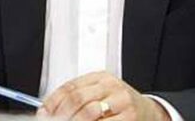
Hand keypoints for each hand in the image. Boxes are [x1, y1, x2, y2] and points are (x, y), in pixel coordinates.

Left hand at [38, 71, 168, 120]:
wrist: (151, 112)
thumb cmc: (120, 104)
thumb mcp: (100, 94)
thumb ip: (77, 98)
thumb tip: (47, 111)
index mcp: (100, 77)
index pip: (69, 87)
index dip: (53, 102)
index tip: (43, 113)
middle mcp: (111, 86)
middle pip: (78, 98)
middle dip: (62, 114)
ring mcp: (121, 102)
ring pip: (89, 112)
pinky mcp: (129, 117)